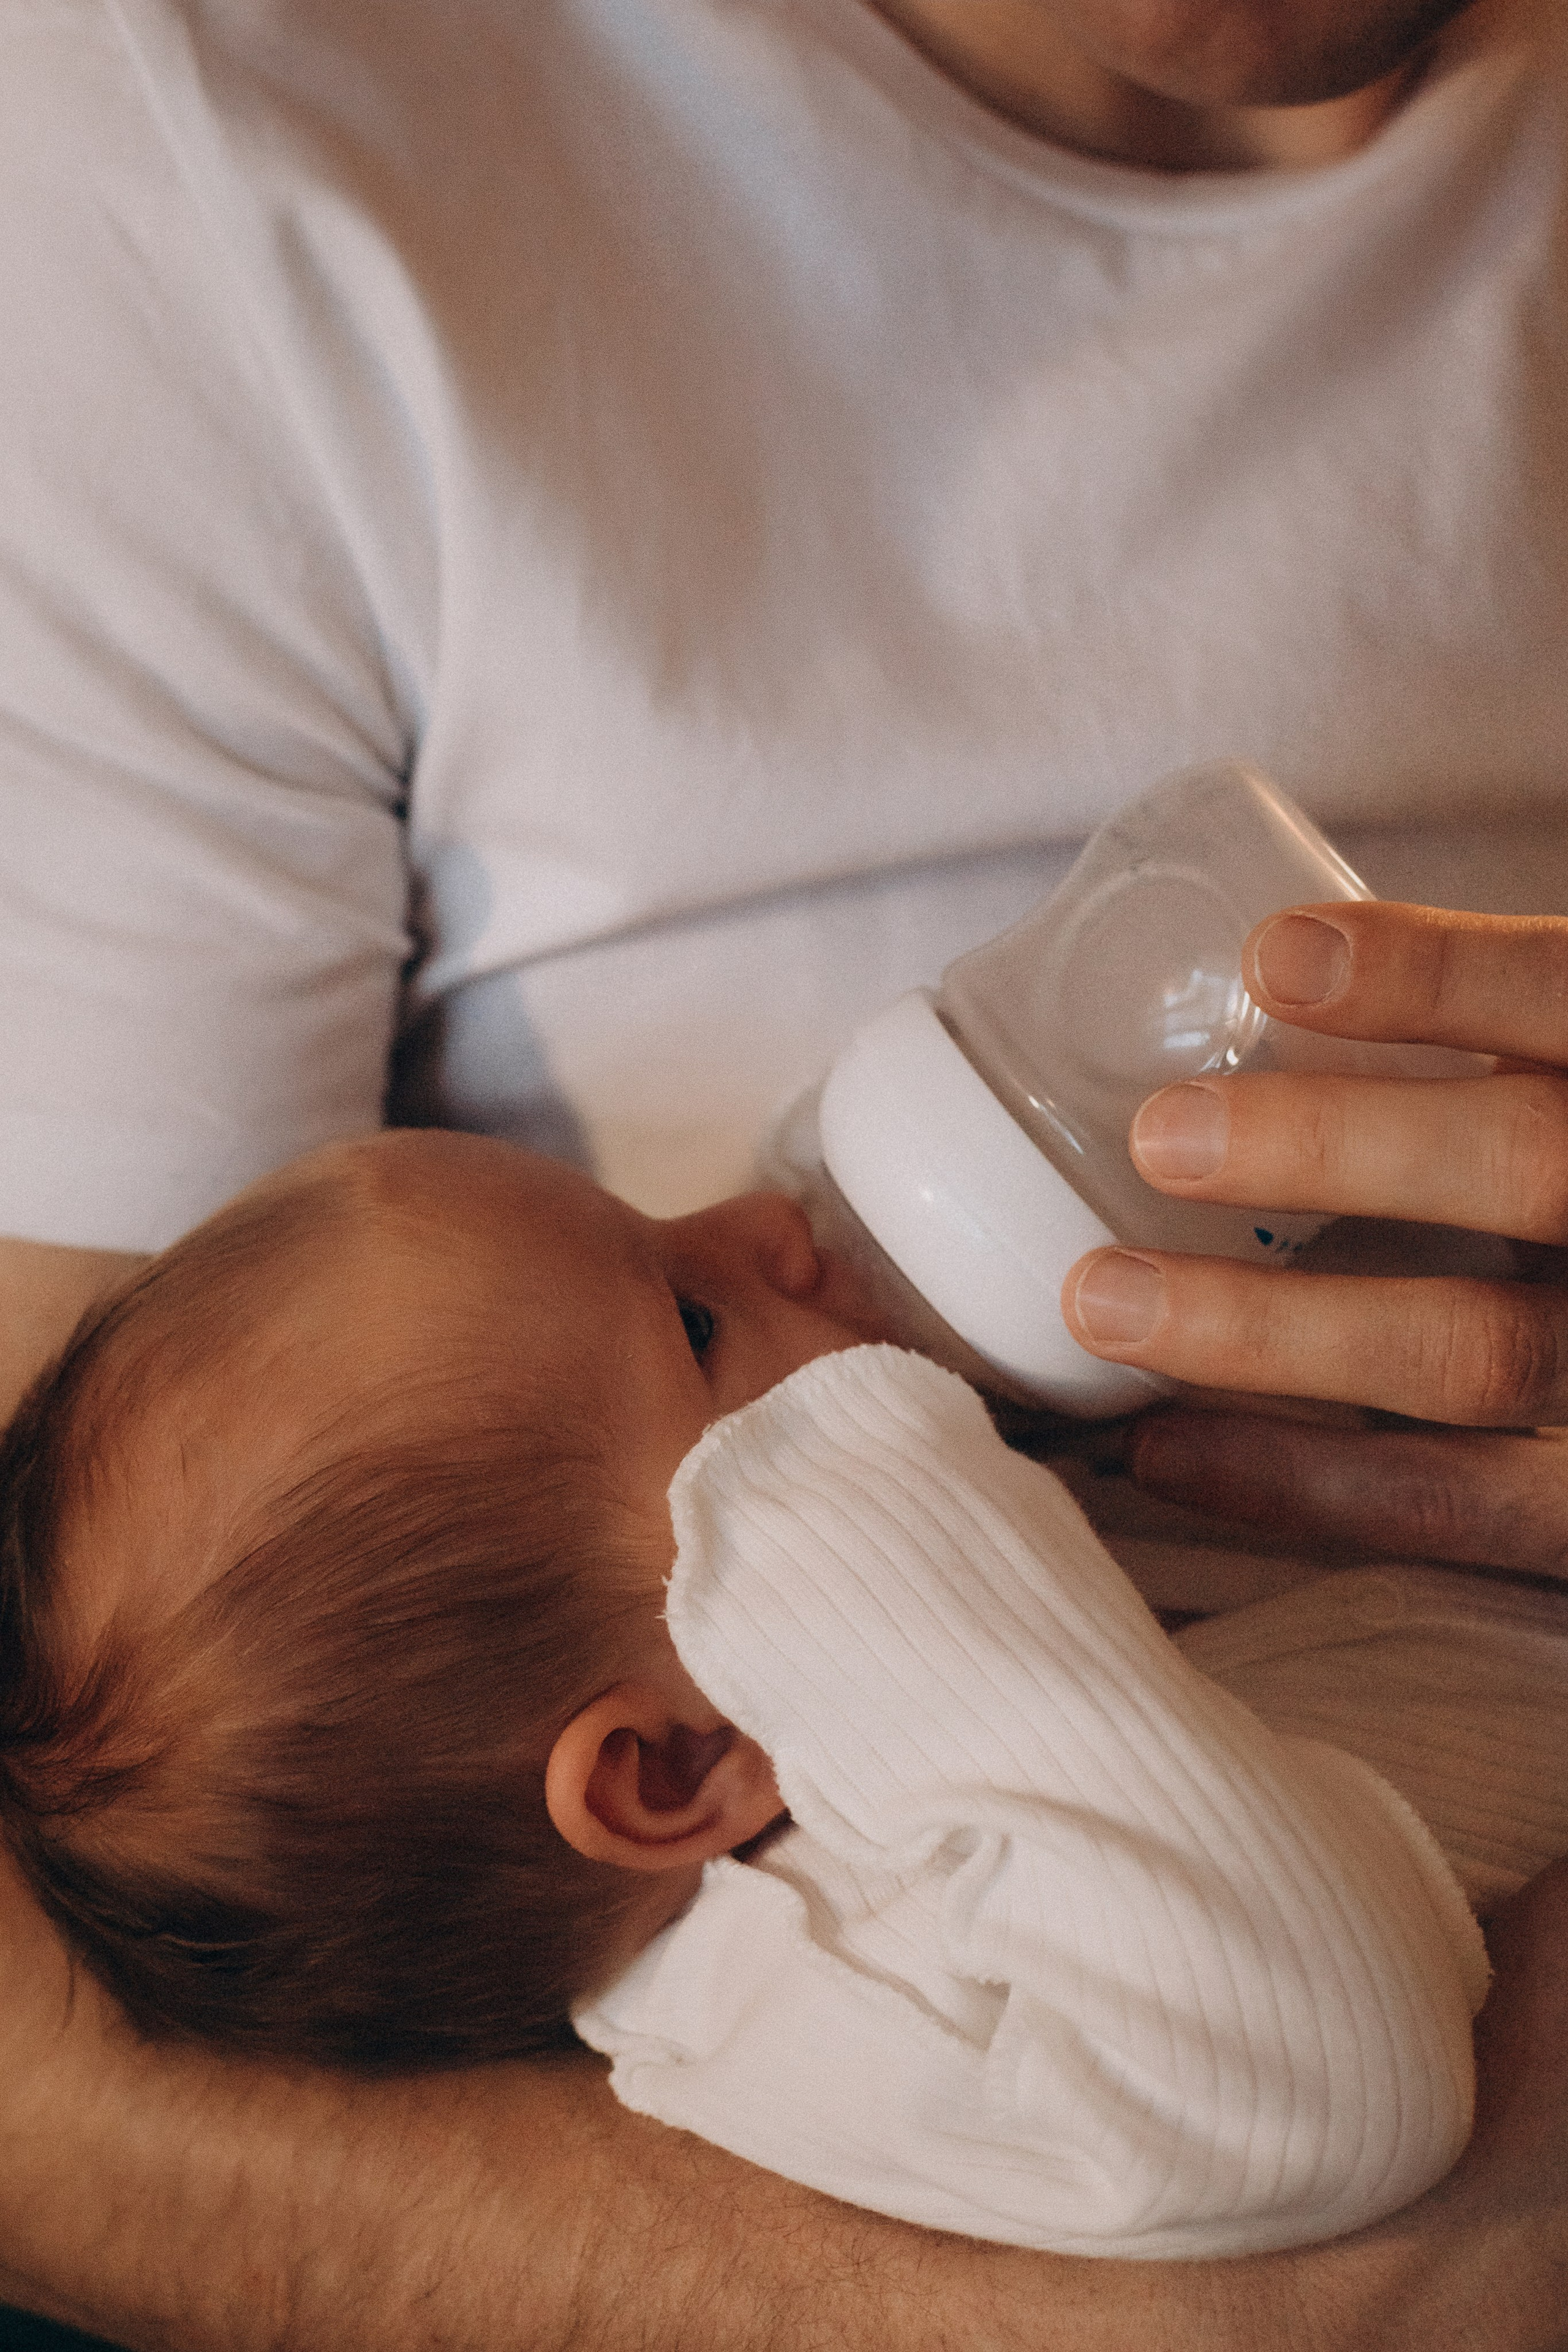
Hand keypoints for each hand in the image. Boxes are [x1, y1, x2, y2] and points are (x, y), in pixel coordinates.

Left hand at [1060, 902, 1567, 1572]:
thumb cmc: (1563, 1163)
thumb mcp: (1559, 1079)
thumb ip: (1486, 1040)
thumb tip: (1253, 981)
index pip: (1566, 995)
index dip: (1439, 976)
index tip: (1272, 959)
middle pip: (1527, 1167)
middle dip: (1336, 1149)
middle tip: (1160, 1136)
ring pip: (1477, 1352)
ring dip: (1270, 1331)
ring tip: (1104, 1299)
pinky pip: (1461, 1503)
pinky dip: (1303, 1481)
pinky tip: (1162, 1449)